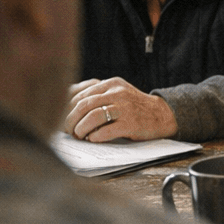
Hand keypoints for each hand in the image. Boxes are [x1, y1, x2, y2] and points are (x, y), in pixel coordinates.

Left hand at [64, 77, 178, 141]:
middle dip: (70, 120)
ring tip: (79, 135)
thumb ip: (97, 95)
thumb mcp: (117, 93)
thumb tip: (68, 107)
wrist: (162, 115)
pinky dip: (95, 137)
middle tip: (67, 130)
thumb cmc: (134, 107)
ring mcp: (124, 108)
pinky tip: (93, 139)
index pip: (80, 94)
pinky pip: (105, 131)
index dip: (67, 108)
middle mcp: (117, 93)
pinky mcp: (130, 124)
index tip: (62, 118)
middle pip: (83, 105)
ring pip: (92, 117)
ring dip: (80, 129)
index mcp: (111, 84)